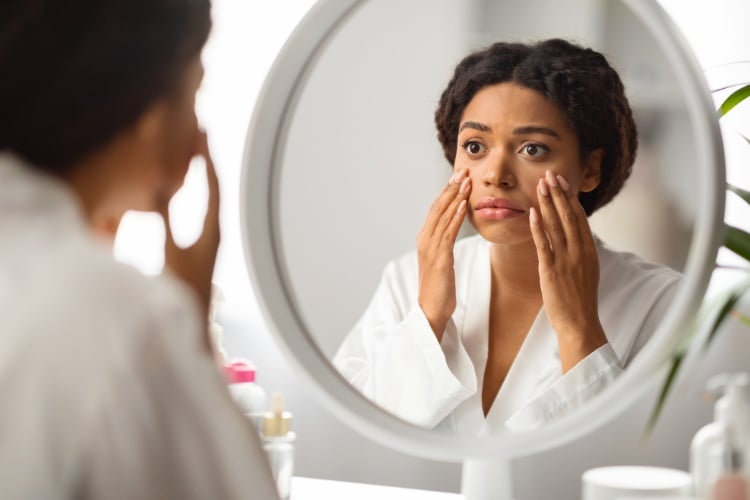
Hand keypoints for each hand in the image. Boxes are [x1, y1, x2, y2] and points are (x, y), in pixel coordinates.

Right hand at [159, 131, 219, 338]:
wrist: (194, 320)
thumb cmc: (184, 290)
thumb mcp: (171, 251)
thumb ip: (165, 220)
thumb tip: (160, 189)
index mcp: (213, 229)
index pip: (213, 186)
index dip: (207, 160)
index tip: (202, 136)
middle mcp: (217, 231)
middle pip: (215, 187)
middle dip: (208, 160)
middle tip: (202, 134)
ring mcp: (213, 237)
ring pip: (212, 197)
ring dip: (205, 174)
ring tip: (198, 152)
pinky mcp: (206, 244)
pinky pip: (206, 208)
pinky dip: (201, 191)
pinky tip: (194, 188)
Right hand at [417, 168, 470, 338]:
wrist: (431, 311)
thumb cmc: (439, 288)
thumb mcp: (442, 260)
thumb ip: (444, 243)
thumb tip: (453, 229)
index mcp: (425, 239)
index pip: (435, 209)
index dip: (446, 191)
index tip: (458, 176)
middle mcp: (424, 240)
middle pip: (437, 208)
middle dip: (451, 188)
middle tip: (463, 171)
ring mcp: (430, 249)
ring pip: (442, 217)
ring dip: (455, 197)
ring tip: (466, 182)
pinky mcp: (439, 259)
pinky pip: (448, 234)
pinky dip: (455, 218)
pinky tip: (463, 205)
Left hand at [529, 170, 606, 370]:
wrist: (580, 323)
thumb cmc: (580, 300)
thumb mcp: (586, 271)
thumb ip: (580, 252)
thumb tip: (575, 237)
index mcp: (589, 251)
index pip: (579, 217)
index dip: (569, 198)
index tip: (561, 182)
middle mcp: (580, 251)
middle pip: (569, 216)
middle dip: (558, 193)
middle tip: (550, 174)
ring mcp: (566, 260)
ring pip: (557, 225)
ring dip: (548, 203)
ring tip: (540, 185)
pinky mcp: (552, 270)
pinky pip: (544, 244)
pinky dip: (538, 227)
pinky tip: (532, 212)